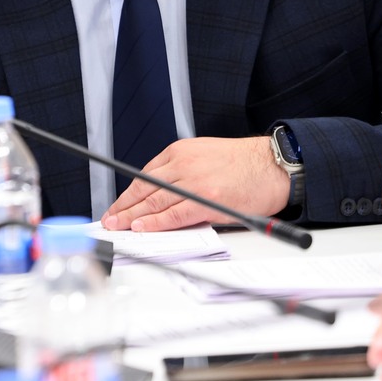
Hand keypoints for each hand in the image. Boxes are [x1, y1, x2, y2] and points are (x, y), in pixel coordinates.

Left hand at [100, 137, 287, 230]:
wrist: (272, 165)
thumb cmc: (243, 164)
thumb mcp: (204, 155)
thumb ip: (181, 170)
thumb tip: (159, 194)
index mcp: (180, 152)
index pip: (145, 175)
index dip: (128, 193)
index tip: (117, 205)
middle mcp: (183, 164)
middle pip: (144, 187)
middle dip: (123, 206)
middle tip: (109, 219)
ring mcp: (194, 182)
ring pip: (154, 200)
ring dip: (132, 216)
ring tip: (118, 226)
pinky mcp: (206, 200)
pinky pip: (173, 214)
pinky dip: (154, 222)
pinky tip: (141, 228)